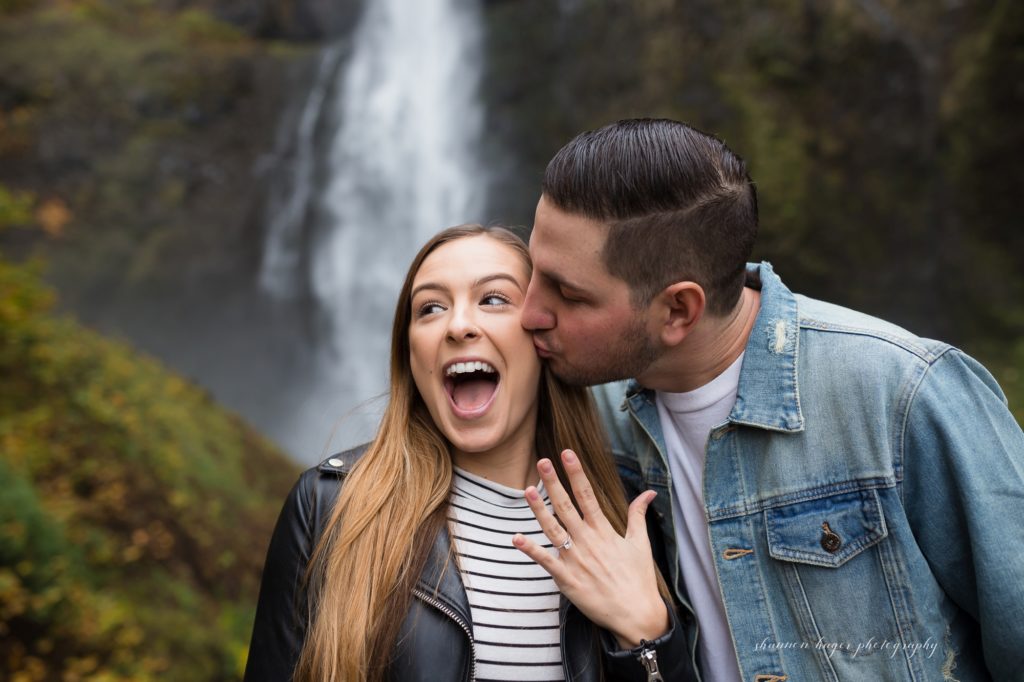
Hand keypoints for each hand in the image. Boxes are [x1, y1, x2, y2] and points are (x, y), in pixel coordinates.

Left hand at [512, 449, 668, 648]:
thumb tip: (648, 493)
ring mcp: (575, 560)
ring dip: (539, 509)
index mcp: (604, 531)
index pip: (587, 495)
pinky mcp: (567, 580)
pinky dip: (530, 550)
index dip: (576, 473)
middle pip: (566, 507)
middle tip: (542, 462)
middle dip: (553, 483)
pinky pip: (545, 561)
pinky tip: (516, 538)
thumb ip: (638, 515)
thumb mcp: (641, 543)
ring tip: (527, 490)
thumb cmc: (639, 579)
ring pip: (553, 529)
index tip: (567, 454)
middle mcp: (588, 541)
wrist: (636, 614)